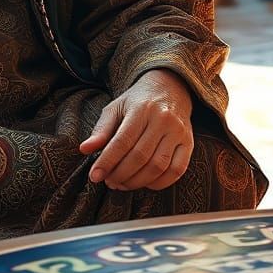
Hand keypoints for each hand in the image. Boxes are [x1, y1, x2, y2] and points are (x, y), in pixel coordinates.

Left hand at [79, 69, 193, 190]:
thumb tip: (84, 149)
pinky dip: (160, 183)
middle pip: (140, 156)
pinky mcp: (188, 143)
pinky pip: (177, 170)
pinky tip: (145, 183)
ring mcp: (178, 132)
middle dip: (121, 174)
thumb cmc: (137, 101)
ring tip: (122, 184)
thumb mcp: (116, 108)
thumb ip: (101, 129)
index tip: (95, 176)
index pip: (122, 141)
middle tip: (109, 182)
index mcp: (141, 109)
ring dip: (138, 182)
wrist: (170, 88)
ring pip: (158, 166)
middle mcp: (162, 119)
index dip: (107, 161)